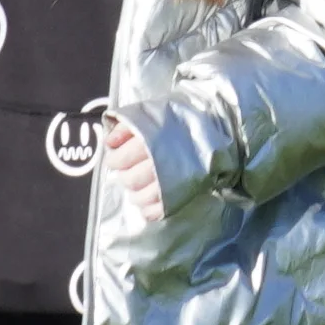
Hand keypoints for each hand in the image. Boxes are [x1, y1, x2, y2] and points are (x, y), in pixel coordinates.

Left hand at [91, 107, 168, 239]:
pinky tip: (147, 201)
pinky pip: (157, 211)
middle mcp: (159, 164)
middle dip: (124, 177)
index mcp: (150, 142)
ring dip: (134, 194)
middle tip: (127, 171)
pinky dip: (148, 209)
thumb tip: (109, 142)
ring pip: (141, 198)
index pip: (120, 160)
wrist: (216, 128)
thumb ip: (127, 126)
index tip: (114, 158)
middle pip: (130, 180)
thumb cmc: (179, 119)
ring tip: (137, 186)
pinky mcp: (181, 195)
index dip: (113, 160)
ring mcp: (171, 183)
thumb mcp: (152, 113)